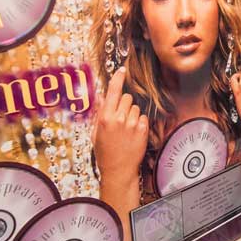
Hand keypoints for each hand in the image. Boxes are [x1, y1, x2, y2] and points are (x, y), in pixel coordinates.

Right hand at [93, 68, 147, 198]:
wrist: (118, 169)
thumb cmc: (105, 151)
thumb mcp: (96, 132)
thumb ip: (100, 113)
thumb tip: (103, 97)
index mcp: (105, 117)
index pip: (113, 91)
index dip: (118, 78)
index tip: (122, 70)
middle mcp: (119, 118)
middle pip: (127, 97)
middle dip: (124, 104)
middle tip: (120, 117)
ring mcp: (133, 124)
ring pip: (136, 107)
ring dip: (132, 114)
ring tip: (126, 128)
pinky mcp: (143, 130)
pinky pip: (143, 117)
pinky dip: (139, 122)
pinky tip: (133, 133)